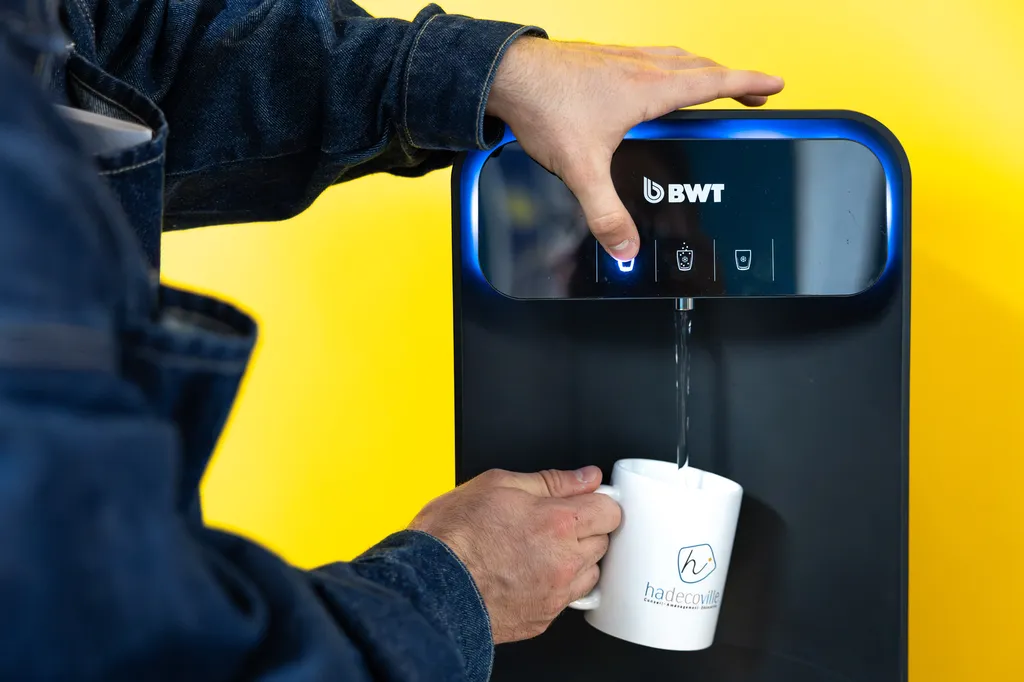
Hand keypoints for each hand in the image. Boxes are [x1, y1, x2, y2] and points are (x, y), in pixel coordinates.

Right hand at [408, 466, 620, 642]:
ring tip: (541, 549)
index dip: (597, 501)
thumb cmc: (453, 536)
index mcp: (557, 522)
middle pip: (604, 541)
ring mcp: (555, 593)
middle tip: (552, 522)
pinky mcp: (543, 617)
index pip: (610, 510)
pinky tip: (531, 572)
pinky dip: (558, 585)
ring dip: (576, 559)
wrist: (429, 584)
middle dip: (585, 528)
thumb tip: (584, 477)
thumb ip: (551, 481)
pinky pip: (568, 598)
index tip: (585, 500)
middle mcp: (564, 561)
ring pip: (591, 572)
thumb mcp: (497, 484)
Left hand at [486, 38, 784, 259]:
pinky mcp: (602, 59)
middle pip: (702, 67)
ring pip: (677, 57)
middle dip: (733, 81)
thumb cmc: (544, 106)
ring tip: (713, 83)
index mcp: (648, 88)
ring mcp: (621, 58)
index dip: (748, 85)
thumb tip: (625, 244)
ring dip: (703, 69)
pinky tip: (655, 79)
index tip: (775, 86)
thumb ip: (605, 211)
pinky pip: (651, 57)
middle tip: (753, 93)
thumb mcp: (581, 168)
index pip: (714, 83)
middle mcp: (640, 66)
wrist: (507, 75)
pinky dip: (670, 66)